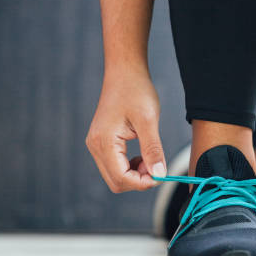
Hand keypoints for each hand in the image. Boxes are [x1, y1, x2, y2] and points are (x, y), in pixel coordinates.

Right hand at [86, 69, 165, 192]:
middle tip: (157, 166)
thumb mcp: (148, 121)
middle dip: (139, 181)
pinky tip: (143, 155)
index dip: (143, 183)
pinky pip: (115, 166)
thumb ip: (153, 150)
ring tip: (151, 158)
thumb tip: (159, 175)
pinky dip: (131, 167)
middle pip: (116, 182)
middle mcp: (95, 146)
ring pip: (116, 176)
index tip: (161, 175)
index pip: (121, 178)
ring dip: (136, 175)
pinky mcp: (102, 142)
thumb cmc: (136, 91)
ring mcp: (97, 145)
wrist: (125, 73)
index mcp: (103, 142)